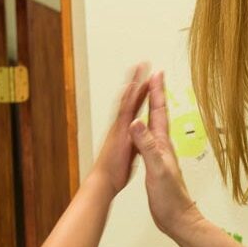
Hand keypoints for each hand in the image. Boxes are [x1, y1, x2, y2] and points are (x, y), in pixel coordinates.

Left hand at [93, 62, 152, 195]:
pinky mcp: (119, 136)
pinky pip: (125, 115)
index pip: (132, 100)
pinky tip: (134, 105)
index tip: (145, 69)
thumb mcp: (127, 154)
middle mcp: (119, 125)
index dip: (139, 84)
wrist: (102, 181)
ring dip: (133, 90)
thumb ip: (133, 136)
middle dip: (136, 80)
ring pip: (126, 104)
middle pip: (128, 97)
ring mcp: (118, 129)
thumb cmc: (114, 170)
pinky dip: (131, 106)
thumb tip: (137, 122)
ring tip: (139, 79)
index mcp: (123, 127)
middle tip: (143, 65)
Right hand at [129, 71, 198, 236]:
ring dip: (151, 109)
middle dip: (155, 94)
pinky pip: (149, 141)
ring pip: (154, 126)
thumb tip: (137, 122)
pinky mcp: (156, 166)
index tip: (155, 73)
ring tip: (148, 97)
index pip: (158, 113)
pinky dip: (145, 130)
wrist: (178, 219)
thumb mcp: (157, 170)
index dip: (156, 93)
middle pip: (157, 115)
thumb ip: (147, 146)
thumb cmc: (170, 198)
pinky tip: (143, 131)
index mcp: (162, 145)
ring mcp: (160, 156)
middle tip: (153, 76)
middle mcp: (162, 147)